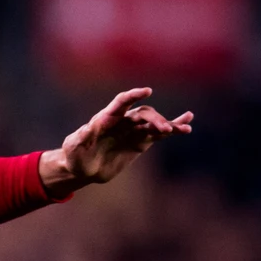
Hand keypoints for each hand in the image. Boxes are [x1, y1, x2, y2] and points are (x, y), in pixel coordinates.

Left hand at [41, 87, 192, 194]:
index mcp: (105, 118)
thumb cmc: (75, 155)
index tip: (147, 92)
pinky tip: (187, 126)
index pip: (121, 103)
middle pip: (143, 114)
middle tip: (165, 130)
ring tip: (185, 128)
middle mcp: (122, 121)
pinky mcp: (140, 142)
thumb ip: (81, 137)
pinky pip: (159, 134)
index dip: (133, 96)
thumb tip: (87, 129)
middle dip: (155, 120)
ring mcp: (133, 130)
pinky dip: (173, 128)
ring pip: (154, 123)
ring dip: (169, 124)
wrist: (83, 169)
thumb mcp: (73, 147)